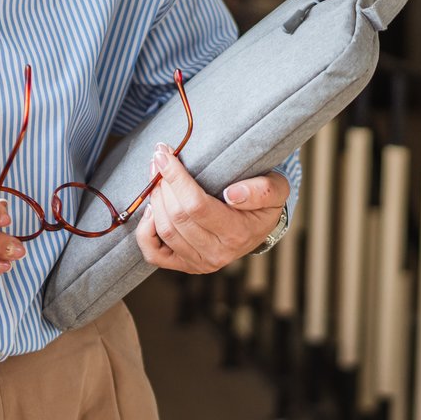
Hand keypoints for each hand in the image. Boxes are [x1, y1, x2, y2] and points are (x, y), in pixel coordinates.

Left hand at [134, 145, 287, 274]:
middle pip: (177, 216)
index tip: (164, 154)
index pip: (196, 205)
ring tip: (156, 176)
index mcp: (237, 233)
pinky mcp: (184, 265)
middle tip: (159, 159)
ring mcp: (199, 263)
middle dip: (162, 183)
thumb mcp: (275, 189)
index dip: (176, 178)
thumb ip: (261, 190)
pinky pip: (154, 253)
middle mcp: (217, 253)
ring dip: (154, 199)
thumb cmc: (263, 202)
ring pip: (164, 230)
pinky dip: (145, 230)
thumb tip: (233, 194)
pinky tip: (151, 208)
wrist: (259, 226)